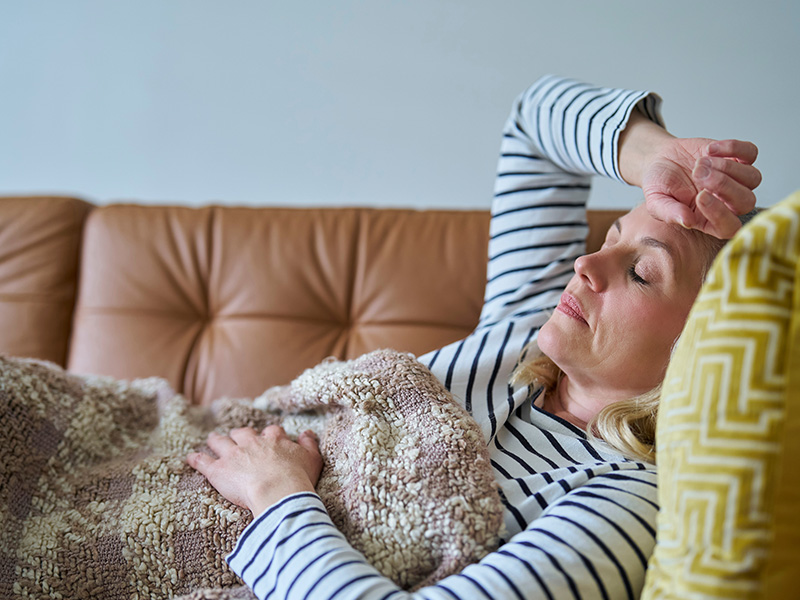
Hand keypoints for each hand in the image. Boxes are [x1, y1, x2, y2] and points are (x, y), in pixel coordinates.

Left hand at [187, 425, 322, 516]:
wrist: (278, 491)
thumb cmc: (298, 477)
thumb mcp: (312, 459)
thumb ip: (310, 444)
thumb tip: (308, 433)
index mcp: (274, 440)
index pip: (270, 432)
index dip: (268, 435)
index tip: (268, 439)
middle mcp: (252, 443)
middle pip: (242, 433)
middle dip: (239, 435)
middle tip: (237, 438)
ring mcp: (233, 455)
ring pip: (221, 442)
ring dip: (216, 440)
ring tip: (212, 439)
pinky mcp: (218, 470)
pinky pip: (203, 461)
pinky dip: (196, 459)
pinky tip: (190, 458)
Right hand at [620, 110, 760, 238]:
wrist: (661, 159)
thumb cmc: (660, 184)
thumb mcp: (655, 201)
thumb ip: (669, 212)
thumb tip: (686, 221)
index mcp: (708, 220)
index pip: (728, 227)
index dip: (720, 213)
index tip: (700, 196)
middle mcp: (727, 203)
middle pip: (746, 202)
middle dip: (724, 185)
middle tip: (698, 173)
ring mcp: (736, 180)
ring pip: (752, 178)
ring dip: (727, 167)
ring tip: (700, 161)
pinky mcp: (738, 158)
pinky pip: (750, 153)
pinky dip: (733, 148)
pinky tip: (709, 149)